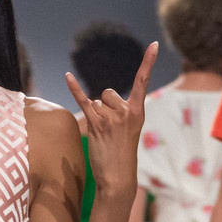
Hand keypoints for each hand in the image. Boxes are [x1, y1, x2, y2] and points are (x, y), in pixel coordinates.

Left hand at [65, 42, 156, 193]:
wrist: (118, 177)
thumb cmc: (121, 154)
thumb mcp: (128, 130)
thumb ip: (118, 112)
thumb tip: (97, 101)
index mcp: (137, 112)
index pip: (143, 82)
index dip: (148, 62)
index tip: (155, 44)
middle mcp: (127, 111)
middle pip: (107, 93)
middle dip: (103, 107)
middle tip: (109, 130)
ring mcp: (112, 117)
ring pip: (95, 103)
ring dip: (94, 117)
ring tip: (102, 136)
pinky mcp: (97, 124)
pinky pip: (83, 102)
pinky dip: (74, 88)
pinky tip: (67, 76)